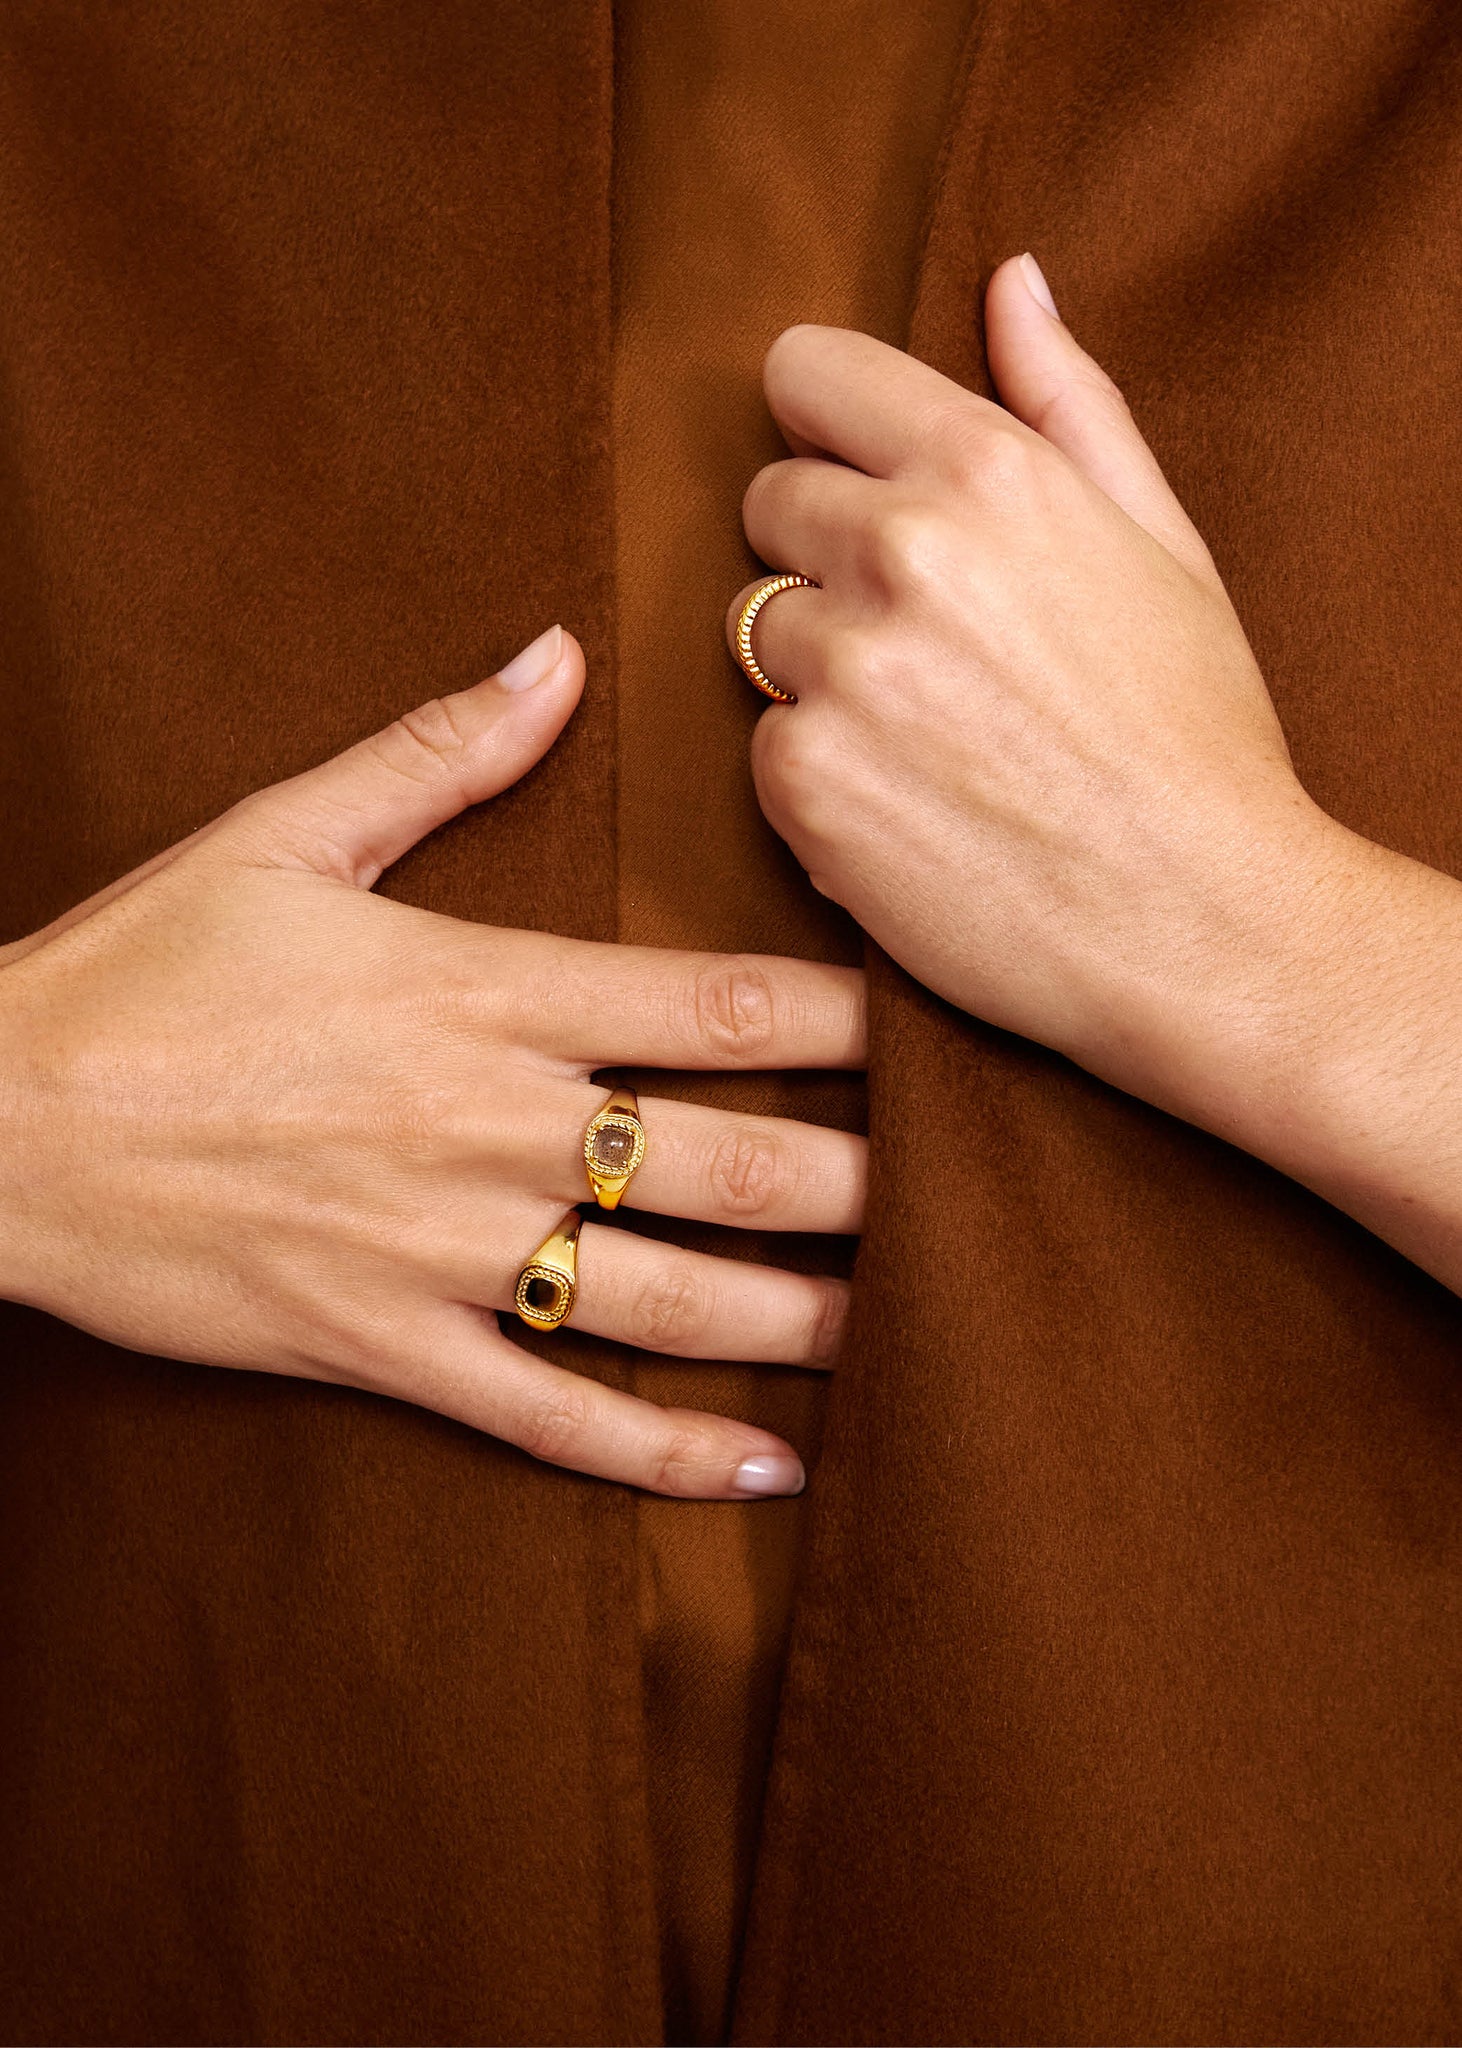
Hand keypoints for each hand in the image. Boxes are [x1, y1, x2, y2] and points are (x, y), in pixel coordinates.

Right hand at [0, 625, 864, 1496]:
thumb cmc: (142, 972)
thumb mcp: (283, 831)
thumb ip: (438, 752)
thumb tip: (557, 655)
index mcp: (480, 993)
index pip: (708, 1004)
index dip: (844, 1018)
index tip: (936, 1022)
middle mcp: (488, 1127)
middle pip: (724, 1160)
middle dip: (860, 1181)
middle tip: (971, 1193)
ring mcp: (443, 1251)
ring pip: (665, 1300)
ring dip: (799, 1318)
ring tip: (910, 1331)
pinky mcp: (387, 1346)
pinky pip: (549, 1416)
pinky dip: (662, 1451)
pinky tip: (767, 1468)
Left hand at [729, 254, 1341, 1120]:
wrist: (1203, 925)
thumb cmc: (1196, 737)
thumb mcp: (1162, 542)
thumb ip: (1068, 402)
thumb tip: (1011, 279)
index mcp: (985, 469)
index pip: (806, 373)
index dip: (823, 424)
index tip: (848, 469)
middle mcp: (899, 552)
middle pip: (768, 505)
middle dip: (825, 557)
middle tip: (925, 639)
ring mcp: (839, 672)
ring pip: (757, 632)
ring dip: (817, 672)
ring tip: (930, 735)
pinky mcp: (802, 783)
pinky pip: (763, 746)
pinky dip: (818, 776)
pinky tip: (911, 807)